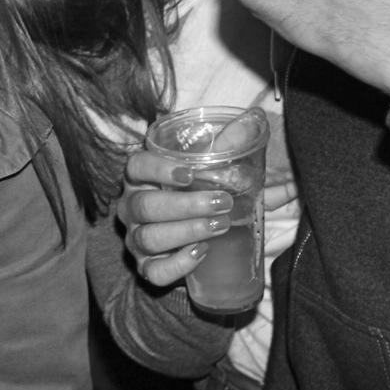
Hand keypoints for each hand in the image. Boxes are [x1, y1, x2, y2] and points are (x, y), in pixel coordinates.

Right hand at [116, 146, 297, 286]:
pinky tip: (200, 253)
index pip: (136, 166)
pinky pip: (153, 270)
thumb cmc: (199, 194)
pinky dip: (176, 265)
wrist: (195, 240)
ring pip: (148, 237)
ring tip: (220, 226)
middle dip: (184, 205)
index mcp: (142, 177)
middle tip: (222, 203)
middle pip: (145, 205)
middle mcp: (132, 206)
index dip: (157, 168)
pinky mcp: (147, 266)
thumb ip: (232, 147)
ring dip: (186, 232)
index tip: (188, 173)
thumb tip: (257, 118)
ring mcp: (136, 238)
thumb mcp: (212, 169)